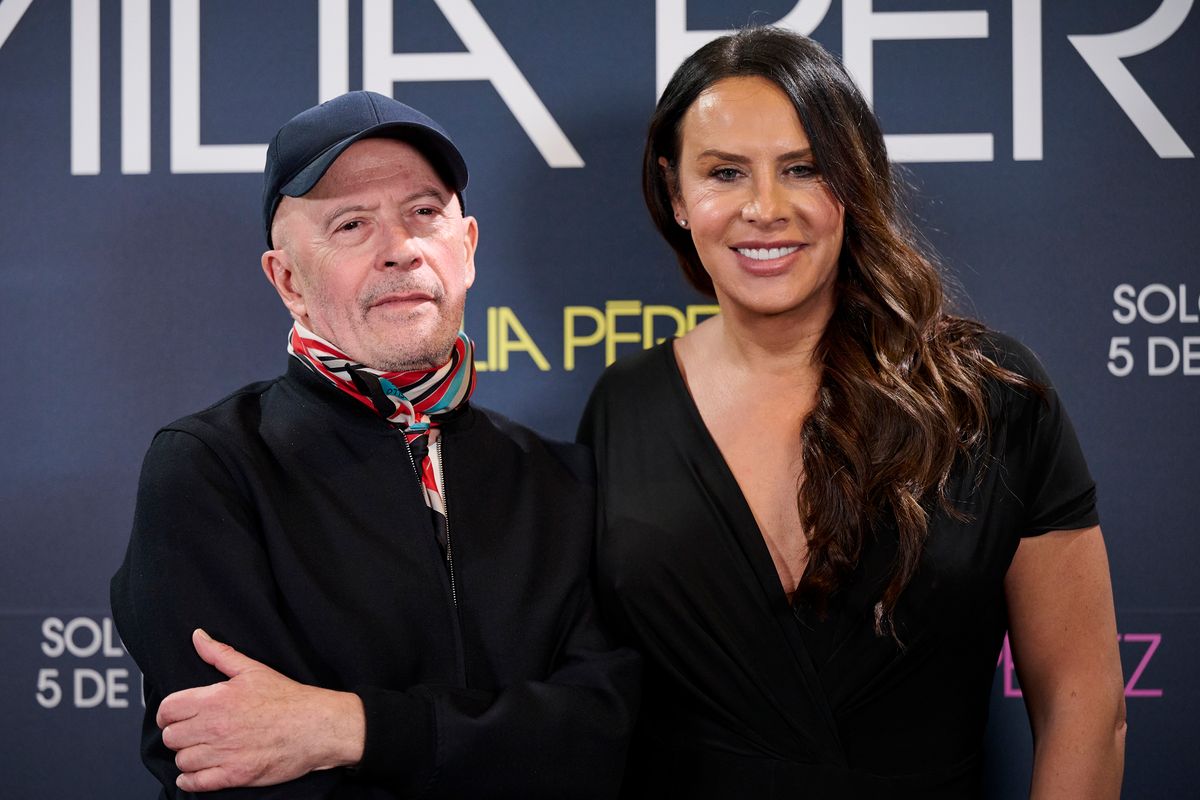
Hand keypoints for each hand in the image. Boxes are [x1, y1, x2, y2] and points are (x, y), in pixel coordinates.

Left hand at [156, 629, 364, 791]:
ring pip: (182, 760)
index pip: (168, 709)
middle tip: (191, 732)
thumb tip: (198, 637)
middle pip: (171, 737)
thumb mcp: (253, 669)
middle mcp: (215, 727)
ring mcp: (224, 754)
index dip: (167, 713)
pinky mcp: (234, 776)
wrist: (316, 726)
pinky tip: (196, 773)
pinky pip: (195, 783)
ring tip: (199, 750)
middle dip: (178, 734)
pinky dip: (189, 780)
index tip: (174, 715)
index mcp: (216, 699)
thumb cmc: (287, 698)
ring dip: (187, 756)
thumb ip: (220, 653)